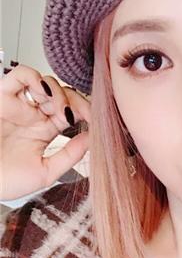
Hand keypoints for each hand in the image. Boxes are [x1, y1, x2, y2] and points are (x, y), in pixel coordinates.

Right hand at [0, 64, 89, 200]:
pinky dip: (35, 77)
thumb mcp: (45, 172)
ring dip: (58, 92)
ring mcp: (19, 106)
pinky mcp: (2, 99)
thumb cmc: (5, 181)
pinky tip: (43, 93)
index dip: (86, 112)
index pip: (72, 112)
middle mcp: (34, 116)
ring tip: (58, 109)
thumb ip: (69, 155)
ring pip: (46, 82)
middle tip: (77, 115)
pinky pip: (19, 75)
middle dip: (76, 101)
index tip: (96, 120)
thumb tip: (93, 139)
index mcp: (45, 131)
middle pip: (63, 95)